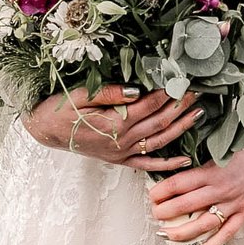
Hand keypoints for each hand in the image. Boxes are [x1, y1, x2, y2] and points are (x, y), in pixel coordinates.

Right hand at [27, 85, 192, 165]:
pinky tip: (185, 158)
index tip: (184, 80)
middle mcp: (122, 140)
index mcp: (115, 122)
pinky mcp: (119, 160)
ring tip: (198, 115)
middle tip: (199, 92)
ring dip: (181, 129)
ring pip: (160, 142)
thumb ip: (110, 93)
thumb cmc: (59, 109)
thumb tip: (138, 90)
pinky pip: (147, 164)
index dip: (169, 92)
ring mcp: (122, 152)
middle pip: (160, 122)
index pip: (150, 105)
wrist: (44, 131)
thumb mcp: (80, 95)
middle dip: (180, 106)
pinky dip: (167, 163)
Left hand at [141, 122, 243, 244]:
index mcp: (212, 170)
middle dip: (165, 212)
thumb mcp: (220, 147)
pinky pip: (226, 233)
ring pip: (203, 223)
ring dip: (181, 231)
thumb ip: (200, 159)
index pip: (178, 184)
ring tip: (165, 234)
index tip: (151, 196)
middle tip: (154, 214)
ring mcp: (234, 203)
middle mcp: (221, 189)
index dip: (161, 192)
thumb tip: (176, 167)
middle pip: (186, 205)